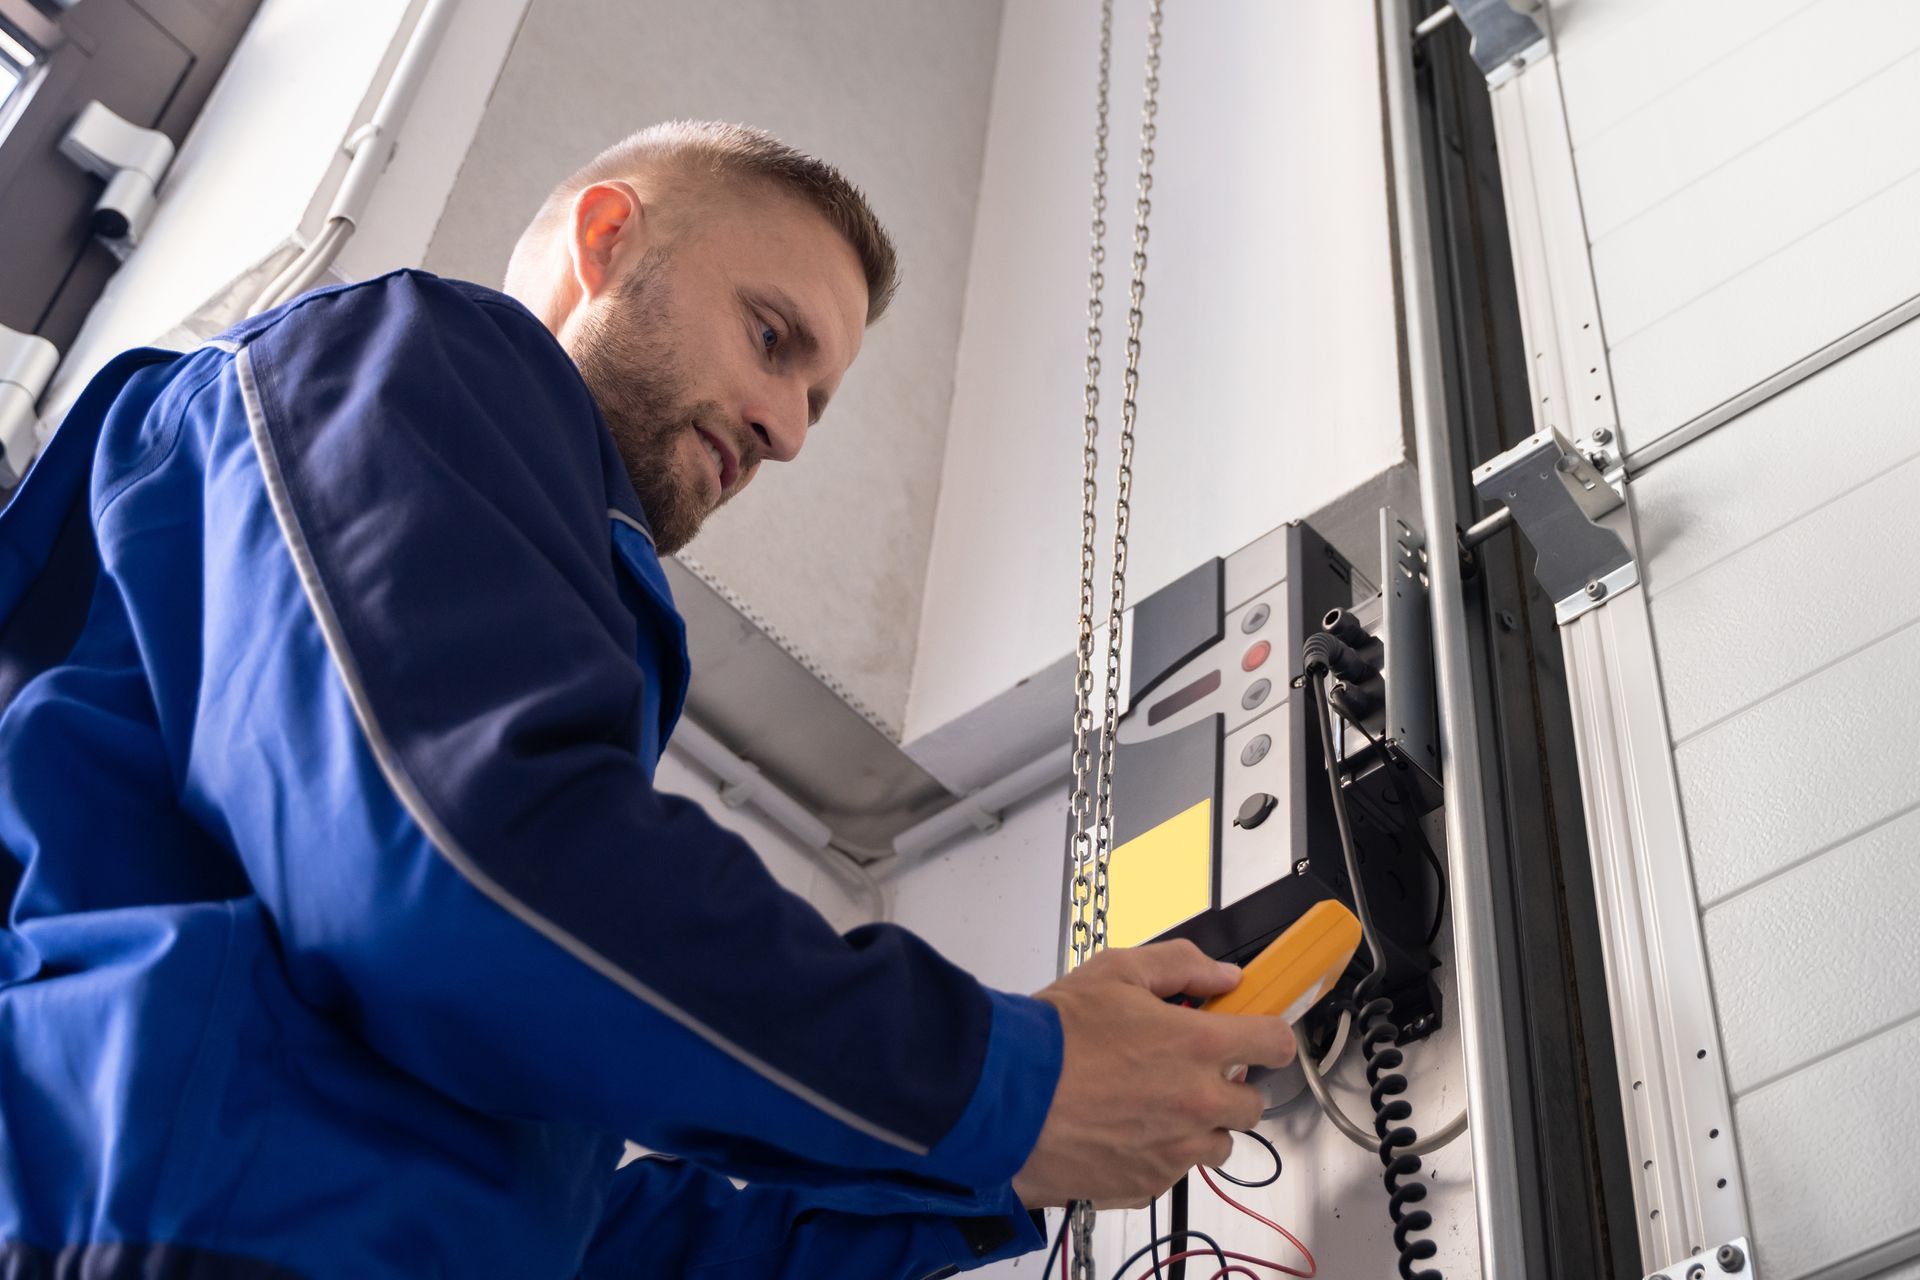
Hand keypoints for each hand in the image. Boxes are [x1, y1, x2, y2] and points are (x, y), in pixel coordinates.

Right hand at [1012, 939, 1295, 1209]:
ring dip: (1198, 1126)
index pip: (1275, 1043)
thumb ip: (1180, 965)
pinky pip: (1174, 1171)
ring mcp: (1175, 1150)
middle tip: (1186, 1069)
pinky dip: (1158, 1154)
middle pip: (1253, 1103)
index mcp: (1198, 1046)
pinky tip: (1121, 1130)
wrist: (1003, 1096)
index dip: (1267, 1035)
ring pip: (1218, 1144)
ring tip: (1150, 1105)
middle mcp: (1197, 1103)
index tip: (1255, 1034)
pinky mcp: (1147, 1183)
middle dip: (1227, 1084)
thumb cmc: (1053, 1035)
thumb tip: (1223, 976)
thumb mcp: (1116, 971)